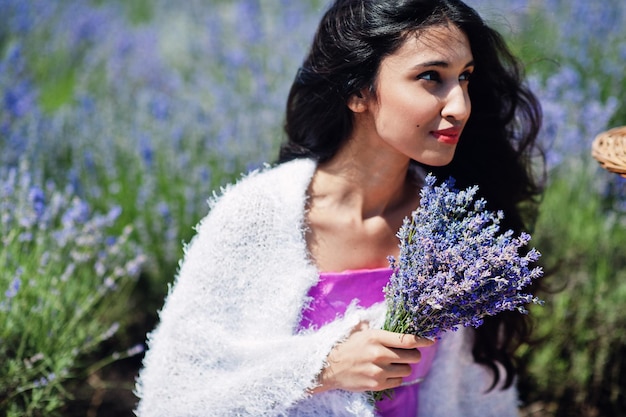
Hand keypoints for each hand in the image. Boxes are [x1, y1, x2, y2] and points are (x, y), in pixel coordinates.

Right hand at [311, 322, 434, 393]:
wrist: (330, 367)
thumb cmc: (349, 347)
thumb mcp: (363, 332)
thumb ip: (383, 331)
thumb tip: (405, 330)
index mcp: (376, 337)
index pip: (408, 339)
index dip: (423, 340)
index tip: (431, 341)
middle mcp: (379, 353)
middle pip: (412, 356)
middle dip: (413, 354)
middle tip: (407, 353)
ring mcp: (378, 370)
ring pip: (407, 370)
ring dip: (404, 367)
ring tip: (392, 363)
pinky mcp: (377, 384)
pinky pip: (398, 381)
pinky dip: (395, 377)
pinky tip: (385, 372)